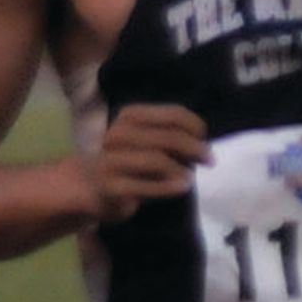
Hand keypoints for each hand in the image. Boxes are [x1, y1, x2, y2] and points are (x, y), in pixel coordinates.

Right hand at [69, 104, 205, 218]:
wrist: (92, 187)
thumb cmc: (131, 161)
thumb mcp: (149, 139)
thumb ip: (172, 134)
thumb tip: (202, 144)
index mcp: (128, 116)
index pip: (173, 114)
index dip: (196, 126)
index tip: (203, 139)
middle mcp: (116, 134)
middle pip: (167, 137)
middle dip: (194, 149)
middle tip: (209, 160)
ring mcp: (110, 161)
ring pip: (156, 160)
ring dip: (181, 169)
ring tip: (190, 177)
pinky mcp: (110, 187)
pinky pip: (147, 186)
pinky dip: (169, 187)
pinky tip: (181, 188)